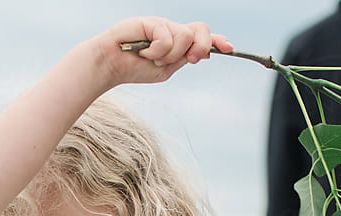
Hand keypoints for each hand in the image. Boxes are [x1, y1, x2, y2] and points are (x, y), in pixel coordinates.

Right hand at [89, 18, 231, 88]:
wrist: (111, 66)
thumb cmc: (134, 68)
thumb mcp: (165, 69)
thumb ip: (183, 59)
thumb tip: (205, 53)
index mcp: (178, 43)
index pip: (201, 37)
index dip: (217, 40)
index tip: (229, 48)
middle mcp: (172, 30)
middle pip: (200, 30)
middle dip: (201, 46)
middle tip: (191, 59)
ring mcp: (162, 24)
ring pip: (184, 37)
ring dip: (169, 55)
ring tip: (151, 57)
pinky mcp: (152, 21)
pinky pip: (167, 38)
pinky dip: (156, 50)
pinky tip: (142, 50)